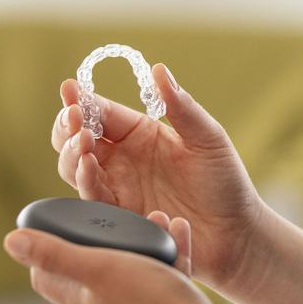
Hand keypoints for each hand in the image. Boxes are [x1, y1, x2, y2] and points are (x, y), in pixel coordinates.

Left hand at [2, 209, 231, 303]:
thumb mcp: (100, 267)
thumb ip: (56, 253)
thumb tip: (9, 240)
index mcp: (81, 303)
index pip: (46, 276)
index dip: (49, 245)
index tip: (65, 220)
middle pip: (91, 270)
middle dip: (108, 236)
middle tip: (123, 214)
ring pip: (133, 270)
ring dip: (145, 241)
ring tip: (160, 219)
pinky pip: (163, 279)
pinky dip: (171, 254)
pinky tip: (181, 232)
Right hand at [50, 65, 266, 291]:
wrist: (235, 233)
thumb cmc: (225, 181)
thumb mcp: (207, 138)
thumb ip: (182, 107)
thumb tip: (158, 70)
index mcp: (139, 133)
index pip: (101, 112)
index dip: (82, 100)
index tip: (70, 89)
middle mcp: (121, 160)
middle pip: (76, 139)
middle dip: (67, 126)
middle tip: (73, 118)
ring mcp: (117, 189)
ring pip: (74, 168)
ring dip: (72, 154)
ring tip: (84, 141)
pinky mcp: (119, 217)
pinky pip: (92, 199)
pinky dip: (86, 182)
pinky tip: (89, 167)